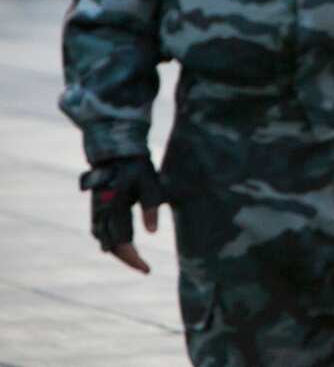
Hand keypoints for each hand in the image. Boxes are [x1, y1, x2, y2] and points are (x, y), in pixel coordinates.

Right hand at [79, 156, 163, 273]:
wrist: (115, 150)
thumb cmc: (137, 165)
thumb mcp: (150, 182)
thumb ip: (151, 206)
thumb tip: (152, 233)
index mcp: (116, 206)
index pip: (123, 242)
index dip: (134, 258)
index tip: (147, 270)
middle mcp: (102, 211)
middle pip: (110, 245)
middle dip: (127, 258)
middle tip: (144, 268)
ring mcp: (96, 210)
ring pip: (102, 239)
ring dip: (117, 250)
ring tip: (135, 259)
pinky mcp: (96, 207)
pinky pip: (99, 230)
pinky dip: (109, 240)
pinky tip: (121, 245)